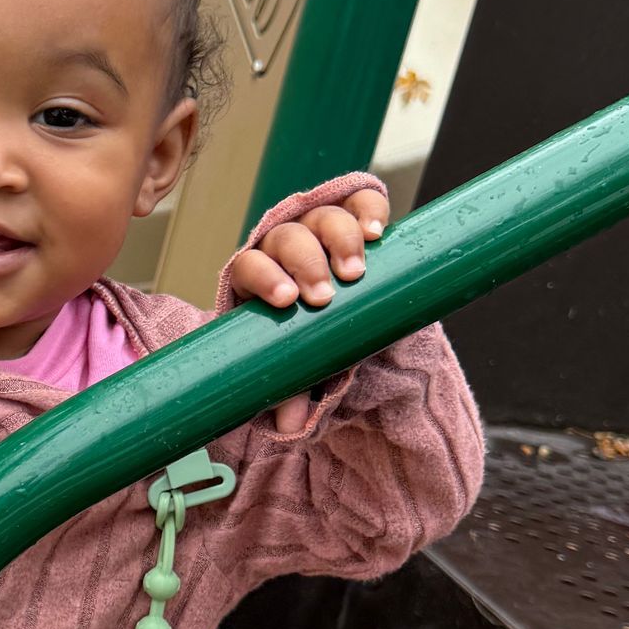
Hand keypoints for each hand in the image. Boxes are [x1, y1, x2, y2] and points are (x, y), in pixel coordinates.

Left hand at [229, 185, 388, 433]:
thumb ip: (294, 389)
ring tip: (356, 273)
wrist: (350, 320)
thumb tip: (288, 426)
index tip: (286, 300)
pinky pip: (359, 202)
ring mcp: (319, 226)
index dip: (265, 277)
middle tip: (325, 296)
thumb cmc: (314, 341)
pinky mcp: (354, 215)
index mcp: (260, 277)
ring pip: (323, 217)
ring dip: (339, 240)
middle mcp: (285, 246)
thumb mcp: (303, 365)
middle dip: (305, 263)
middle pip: (287, 239)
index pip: (250, 266)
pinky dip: (367, 211)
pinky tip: (377, 232)